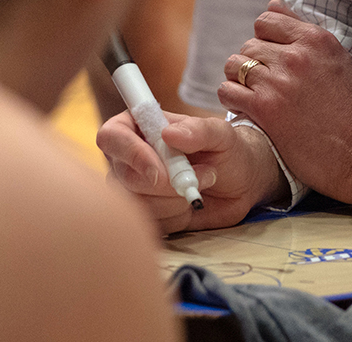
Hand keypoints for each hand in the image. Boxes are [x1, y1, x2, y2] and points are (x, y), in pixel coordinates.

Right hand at [96, 110, 283, 233]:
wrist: (240, 183)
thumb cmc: (226, 150)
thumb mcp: (221, 134)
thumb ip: (199, 130)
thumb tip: (169, 135)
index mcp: (137, 127)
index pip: (111, 137)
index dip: (130, 154)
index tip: (159, 170)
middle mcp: (128, 158)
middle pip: (124, 177)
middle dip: (166, 184)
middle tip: (203, 175)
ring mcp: (134, 188)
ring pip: (138, 204)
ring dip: (176, 200)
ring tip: (201, 184)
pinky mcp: (146, 214)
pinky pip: (152, 224)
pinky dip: (177, 216)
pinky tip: (190, 204)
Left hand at [219, 0, 351, 205]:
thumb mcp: (339, 59)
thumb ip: (305, 31)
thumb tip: (274, 4)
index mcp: (315, 39)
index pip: (267, 20)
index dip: (264, 37)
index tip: (270, 55)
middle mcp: (295, 56)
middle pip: (249, 43)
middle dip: (253, 60)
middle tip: (263, 80)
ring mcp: (278, 82)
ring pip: (234, 64)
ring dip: (238, 78)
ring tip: (250, 92)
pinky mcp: (265, 109)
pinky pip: (228, 91)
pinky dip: (232, 98)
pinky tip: (244, 106)